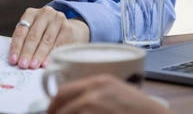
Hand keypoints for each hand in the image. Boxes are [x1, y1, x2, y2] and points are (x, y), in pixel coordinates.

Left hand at [8, 6, 89, 69]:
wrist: (67, 29)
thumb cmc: (44, 33)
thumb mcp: (32, 32)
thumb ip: (24, 42)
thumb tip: (17, 60)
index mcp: (31, 13)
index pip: (21, 31)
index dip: (16, 46)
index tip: (13, 60)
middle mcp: (44, 13)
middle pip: (33, 35)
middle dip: (27, 52)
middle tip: (23, 65)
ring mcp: (57, 19)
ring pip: (46, 40)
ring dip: (38, 55)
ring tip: (33, 66)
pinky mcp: (67, 28)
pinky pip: (58, 44)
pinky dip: (51, 55)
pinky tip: (46, 64)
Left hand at [47, 74, 171, 113]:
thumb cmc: (141, 110)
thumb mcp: (118, 93)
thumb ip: (97, 94)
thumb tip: (78, 104)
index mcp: (99, 81)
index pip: (64, 91)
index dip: (53, 105)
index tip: (51, 112)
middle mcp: (94, 91)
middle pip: (60, 102)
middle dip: (53, 113)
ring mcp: (94, 105)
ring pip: (67, 113)